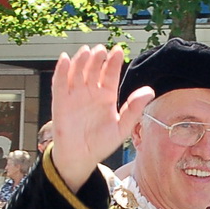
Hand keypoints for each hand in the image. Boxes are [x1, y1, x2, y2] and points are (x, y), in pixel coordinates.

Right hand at [46, 46, 154, 191]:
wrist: (81, 158)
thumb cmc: (101, 143)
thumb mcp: (122, 128)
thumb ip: (134, 109)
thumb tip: (149, 91)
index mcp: (106, 95)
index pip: (110, 74)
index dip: (113, 62)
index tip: (118, 50)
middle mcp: (90, 92)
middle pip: (93, 69)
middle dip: (97, 58)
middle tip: (101, 50)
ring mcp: (75, 95)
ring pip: (77, 73)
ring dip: (80, 61)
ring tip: (86, 51)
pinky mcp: (60, 102)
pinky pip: (60, 84)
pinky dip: (61, 71)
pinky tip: (65, 60)